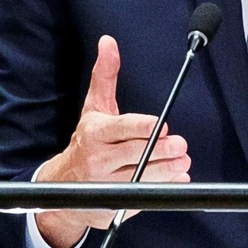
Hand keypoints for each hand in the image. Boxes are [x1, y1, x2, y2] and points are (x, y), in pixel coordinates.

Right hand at [34, 35, 190, 247]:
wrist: (64, 187)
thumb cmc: (88, 141)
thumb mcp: (94, 108)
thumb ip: (105, 76)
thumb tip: (108, 41)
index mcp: (93, 133)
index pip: (119, 129)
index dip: (141, 128)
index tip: (161, 125)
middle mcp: (97, 160)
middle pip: (134, 155)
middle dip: (160, 151)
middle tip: (181, 145)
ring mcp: (105, 187)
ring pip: (140, 180)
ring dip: (165, 172)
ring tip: (183, 163)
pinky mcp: (114, 206)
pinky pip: (141, 199)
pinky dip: (161, 191)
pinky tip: (176, 180)